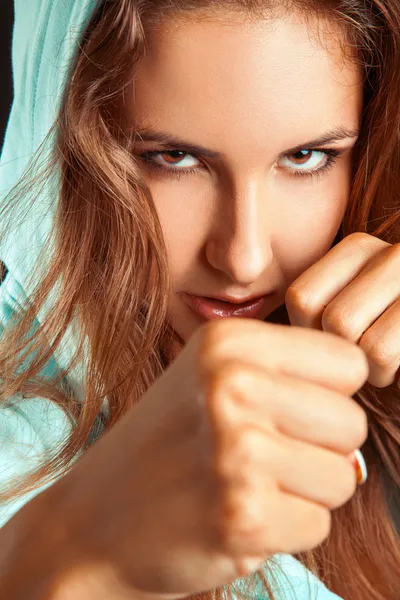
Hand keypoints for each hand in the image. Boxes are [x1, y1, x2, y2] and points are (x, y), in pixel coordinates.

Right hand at [53, 318, 368, 598]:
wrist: (96, 517)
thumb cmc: (168, 443)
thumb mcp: (211, 378)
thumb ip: (288, 376)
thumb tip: (363, 402)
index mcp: (229, 343)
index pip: (348, 363)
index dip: (326, 395)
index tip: (287, 413)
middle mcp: (233, 386)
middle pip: (351, 422)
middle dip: (320, 449)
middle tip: (262, 457)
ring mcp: (236, 451)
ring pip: (343, 477)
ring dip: (304, 492)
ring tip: (245, 485)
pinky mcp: (243, 516)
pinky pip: (318, 524)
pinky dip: (285, 529)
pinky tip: (234, 515)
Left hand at [285, 232, 399, 387]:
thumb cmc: (379, 355)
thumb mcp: (339, 322)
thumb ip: (308, 310)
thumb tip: (235, 312)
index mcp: (360, 250)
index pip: (302, 296)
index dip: (309, 335)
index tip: (334, 345)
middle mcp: (392, 252)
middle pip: (325, 314)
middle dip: (339, 353)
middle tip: (362, 359)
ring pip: (348, 330)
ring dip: (362, 366)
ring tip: (381, 362)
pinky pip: (380, 350)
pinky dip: (386, 373)